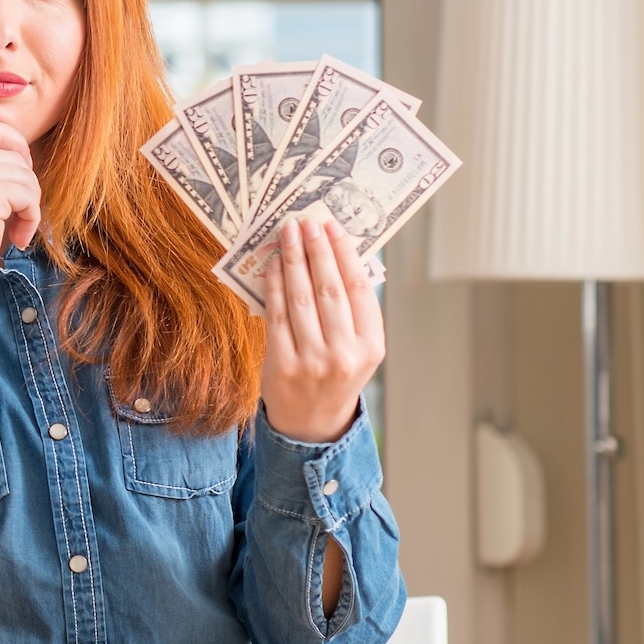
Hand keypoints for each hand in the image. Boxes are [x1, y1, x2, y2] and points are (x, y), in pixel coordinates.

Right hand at [0, 121, 41, 290]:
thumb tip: (23, 155)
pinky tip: (18, 237)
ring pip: (24, 174)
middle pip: (12, 151)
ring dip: (30, 204)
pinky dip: (32, 217)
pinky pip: (27, 195)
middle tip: (21, 208)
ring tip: (17, 229)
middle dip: (26, 181)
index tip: (20, 172)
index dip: (14, 143)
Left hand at [261, 216, 385, 441]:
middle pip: (328, 289)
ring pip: (300, 298)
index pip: (359, 289)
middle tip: (307, 221)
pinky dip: (274, 286)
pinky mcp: (282, 365)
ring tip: (287, 234)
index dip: (345, 254)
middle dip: (316, 250)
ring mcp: (312, 360)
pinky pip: (277, 315)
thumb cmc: (336, 374)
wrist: (313, 422)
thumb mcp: (359, 347)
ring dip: (292, 260)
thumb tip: (339, 254)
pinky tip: (271, 265)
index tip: (333, 227)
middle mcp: (345, 353)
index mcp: (371, 345)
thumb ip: (353, 309)